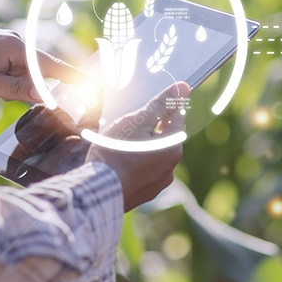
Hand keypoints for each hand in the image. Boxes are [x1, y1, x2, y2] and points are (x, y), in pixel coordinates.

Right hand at [86, 82, 189, 211]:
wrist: (97, 190)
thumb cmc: (116, 152)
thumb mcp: (137, 120)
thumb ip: (161, 104)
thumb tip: (183, 87)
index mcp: (173, 146)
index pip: (176, 118)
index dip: (164, 107)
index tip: (149, 105)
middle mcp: (171, 166)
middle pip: (164, 137)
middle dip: (150, 129)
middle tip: (128, 125)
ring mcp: (158, 183)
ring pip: (154, 155)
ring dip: (143, 147)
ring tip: (119, 144)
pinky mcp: (144, 193)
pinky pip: (143, 172)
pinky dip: (135, 164)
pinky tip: (119, 162)